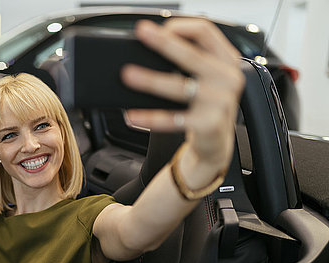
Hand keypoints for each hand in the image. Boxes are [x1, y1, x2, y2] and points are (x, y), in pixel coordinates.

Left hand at [121, 18, 244, 171]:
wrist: (216, 142)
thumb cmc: (207, 105)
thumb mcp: (208, 77)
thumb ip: (193, 58)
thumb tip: (155, 42)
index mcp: (226, 60)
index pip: (205, 31)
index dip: (179, 27)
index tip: (156, 29)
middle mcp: (227, 78)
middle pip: (191, 55)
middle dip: (164, 42)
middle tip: (142, 34)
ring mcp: (219, 102)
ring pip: (179, 87)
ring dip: (150, 80)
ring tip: (128, 75)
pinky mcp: (208, 125)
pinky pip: (173, 119)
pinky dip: (151, 118)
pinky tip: (133, 115)